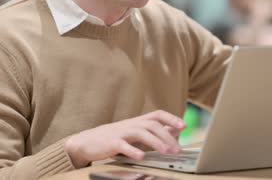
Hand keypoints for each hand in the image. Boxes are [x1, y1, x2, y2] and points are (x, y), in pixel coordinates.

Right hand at [64, 110, 186, 167]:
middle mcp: (131, 124)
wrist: (87, 141)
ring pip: (141, 133)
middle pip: (152, 125)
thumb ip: (153, 131)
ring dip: (156, 142)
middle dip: (167, 136)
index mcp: (137, 121)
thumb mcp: (135, 132)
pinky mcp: (111, 143)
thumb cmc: (114, 137)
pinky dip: (133, 151)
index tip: (184, 125)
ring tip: (167, 152)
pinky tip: (142, 157)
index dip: (171, 118)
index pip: (157, 114)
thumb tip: (175, 130)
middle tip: (178, 149)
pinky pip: (123, 145)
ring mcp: (120, 133)